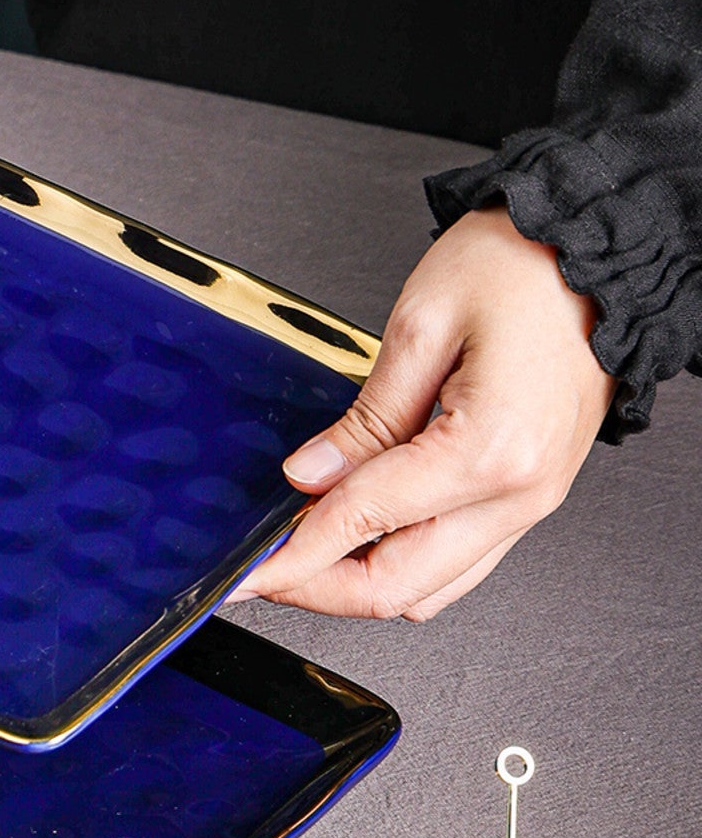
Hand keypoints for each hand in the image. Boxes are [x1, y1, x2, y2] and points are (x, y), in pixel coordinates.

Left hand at [227, 205, 614, 619]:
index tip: (245, 571)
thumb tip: (309, 477)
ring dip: (357, 581)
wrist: (592, 249)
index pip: (361, 524)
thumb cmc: (522, 266)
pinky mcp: (531, 493)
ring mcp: (532, 501)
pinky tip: (356, 533)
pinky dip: (400, 560)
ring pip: (431, 589)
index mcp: (490, 450)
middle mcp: (520, 492)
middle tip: (258, 571)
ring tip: (299, 552)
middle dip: (316, 588)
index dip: (290, 556)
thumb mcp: (419, 326)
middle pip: (398, 589)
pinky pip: (459, 560)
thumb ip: (363, 418)